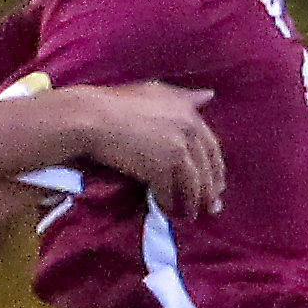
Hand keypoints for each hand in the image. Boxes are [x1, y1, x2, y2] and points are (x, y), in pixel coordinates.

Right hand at [82, 83, 225, 218]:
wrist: (90, 118)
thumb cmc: (115, 103)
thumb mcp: (154, 92)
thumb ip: (183, 98)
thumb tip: (209, 95)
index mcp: (189, 113)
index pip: (211, 146)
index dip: (214, 168)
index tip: (216, 184)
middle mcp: (188, 130)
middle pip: (207, 167)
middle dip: (210, 190)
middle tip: (211, 208)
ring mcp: (175, 149)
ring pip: (192, 183)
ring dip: (192, 202)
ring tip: (190, 216)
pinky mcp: (159, 167)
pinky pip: (169, 192)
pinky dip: (169, 204)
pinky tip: (167, 211)